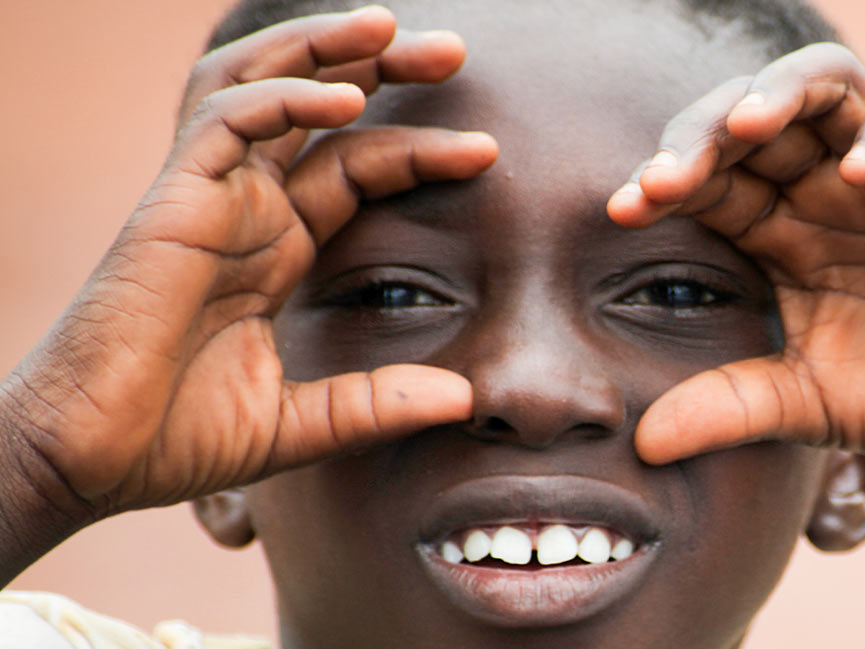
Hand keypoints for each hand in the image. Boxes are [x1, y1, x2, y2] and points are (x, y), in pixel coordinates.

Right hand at [0, 7, 494, 516]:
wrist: (89, 463)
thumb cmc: (174, 440)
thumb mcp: (301, 423)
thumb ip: (376, 405)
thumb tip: (464, 400)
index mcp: (277, 247)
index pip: (357, 169)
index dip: (420, 152)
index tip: (489, 152)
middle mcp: (246, 210)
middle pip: (316, 106)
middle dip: (382, 66)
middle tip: (457, 50)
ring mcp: (207, 199)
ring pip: (262, 86)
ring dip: (324, 50)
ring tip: (390, 28)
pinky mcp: (170, 205)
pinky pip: (222, 122)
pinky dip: (280, 99)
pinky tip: (340, 100)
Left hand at [608, 43, 864, 471]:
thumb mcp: (802, 404)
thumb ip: (728, 409)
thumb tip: (642, 445)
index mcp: (780, 228)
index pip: (711, 177)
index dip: (665, 179)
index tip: (625, 209)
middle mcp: (827, 186)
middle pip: (754, 115)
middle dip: (703, 132)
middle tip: (668, 176)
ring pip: (833, 85)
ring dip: (784, 92)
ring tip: (747, 127)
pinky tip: (859, 169)